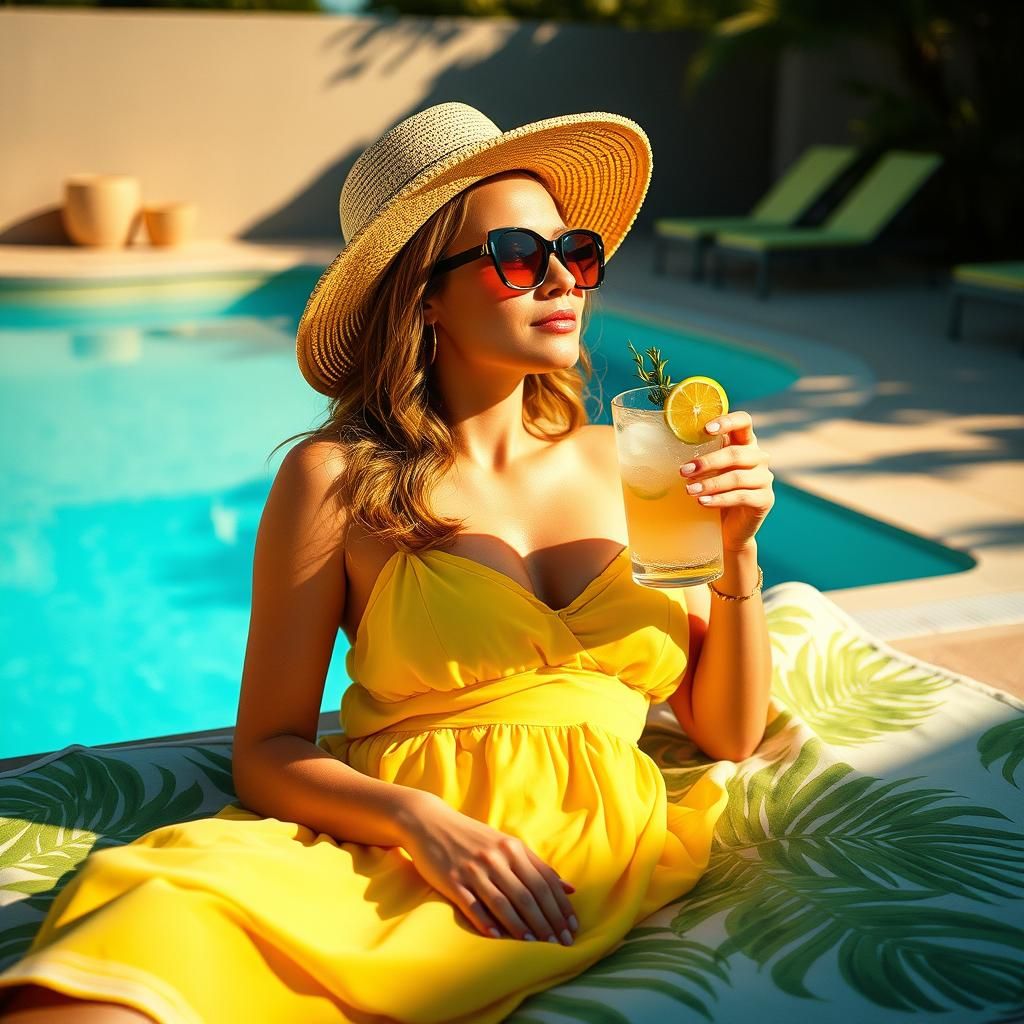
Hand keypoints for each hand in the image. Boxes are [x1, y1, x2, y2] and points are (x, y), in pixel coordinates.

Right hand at [399, 791, 578, 944]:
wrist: (430, 822)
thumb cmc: (473, 836)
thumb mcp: (506, 844)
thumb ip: (537, 865)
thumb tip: (570, 888)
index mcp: (513, 847)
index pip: (544, 881)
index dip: (560, 906)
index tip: (571, 927)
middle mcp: (496, 857)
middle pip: (528, 895)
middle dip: (547, 921)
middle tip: (560, 943)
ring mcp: (474, 869)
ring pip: (504, 902)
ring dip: (521, 926)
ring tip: (534, 944)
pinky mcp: (452, 880)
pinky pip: (473, 905)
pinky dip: (486, 922)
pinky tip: (497, 937)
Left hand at [678, 410, 774, 550]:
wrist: (730, 527)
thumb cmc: (715, 491)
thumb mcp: (708, 471)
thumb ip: (700, 455)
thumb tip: (668, 444)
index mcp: (745, 443)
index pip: (743, 422)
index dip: (727, 422)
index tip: (706, 429)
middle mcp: (758, 457)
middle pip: (736, 453)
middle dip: (707, 462)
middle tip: (683, 471)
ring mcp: (764, 478)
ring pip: (737, 477)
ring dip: (710, 484)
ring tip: (689, 490)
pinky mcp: (765, 499)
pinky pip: (741, 497)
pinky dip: (719, 499)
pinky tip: (703, 502)